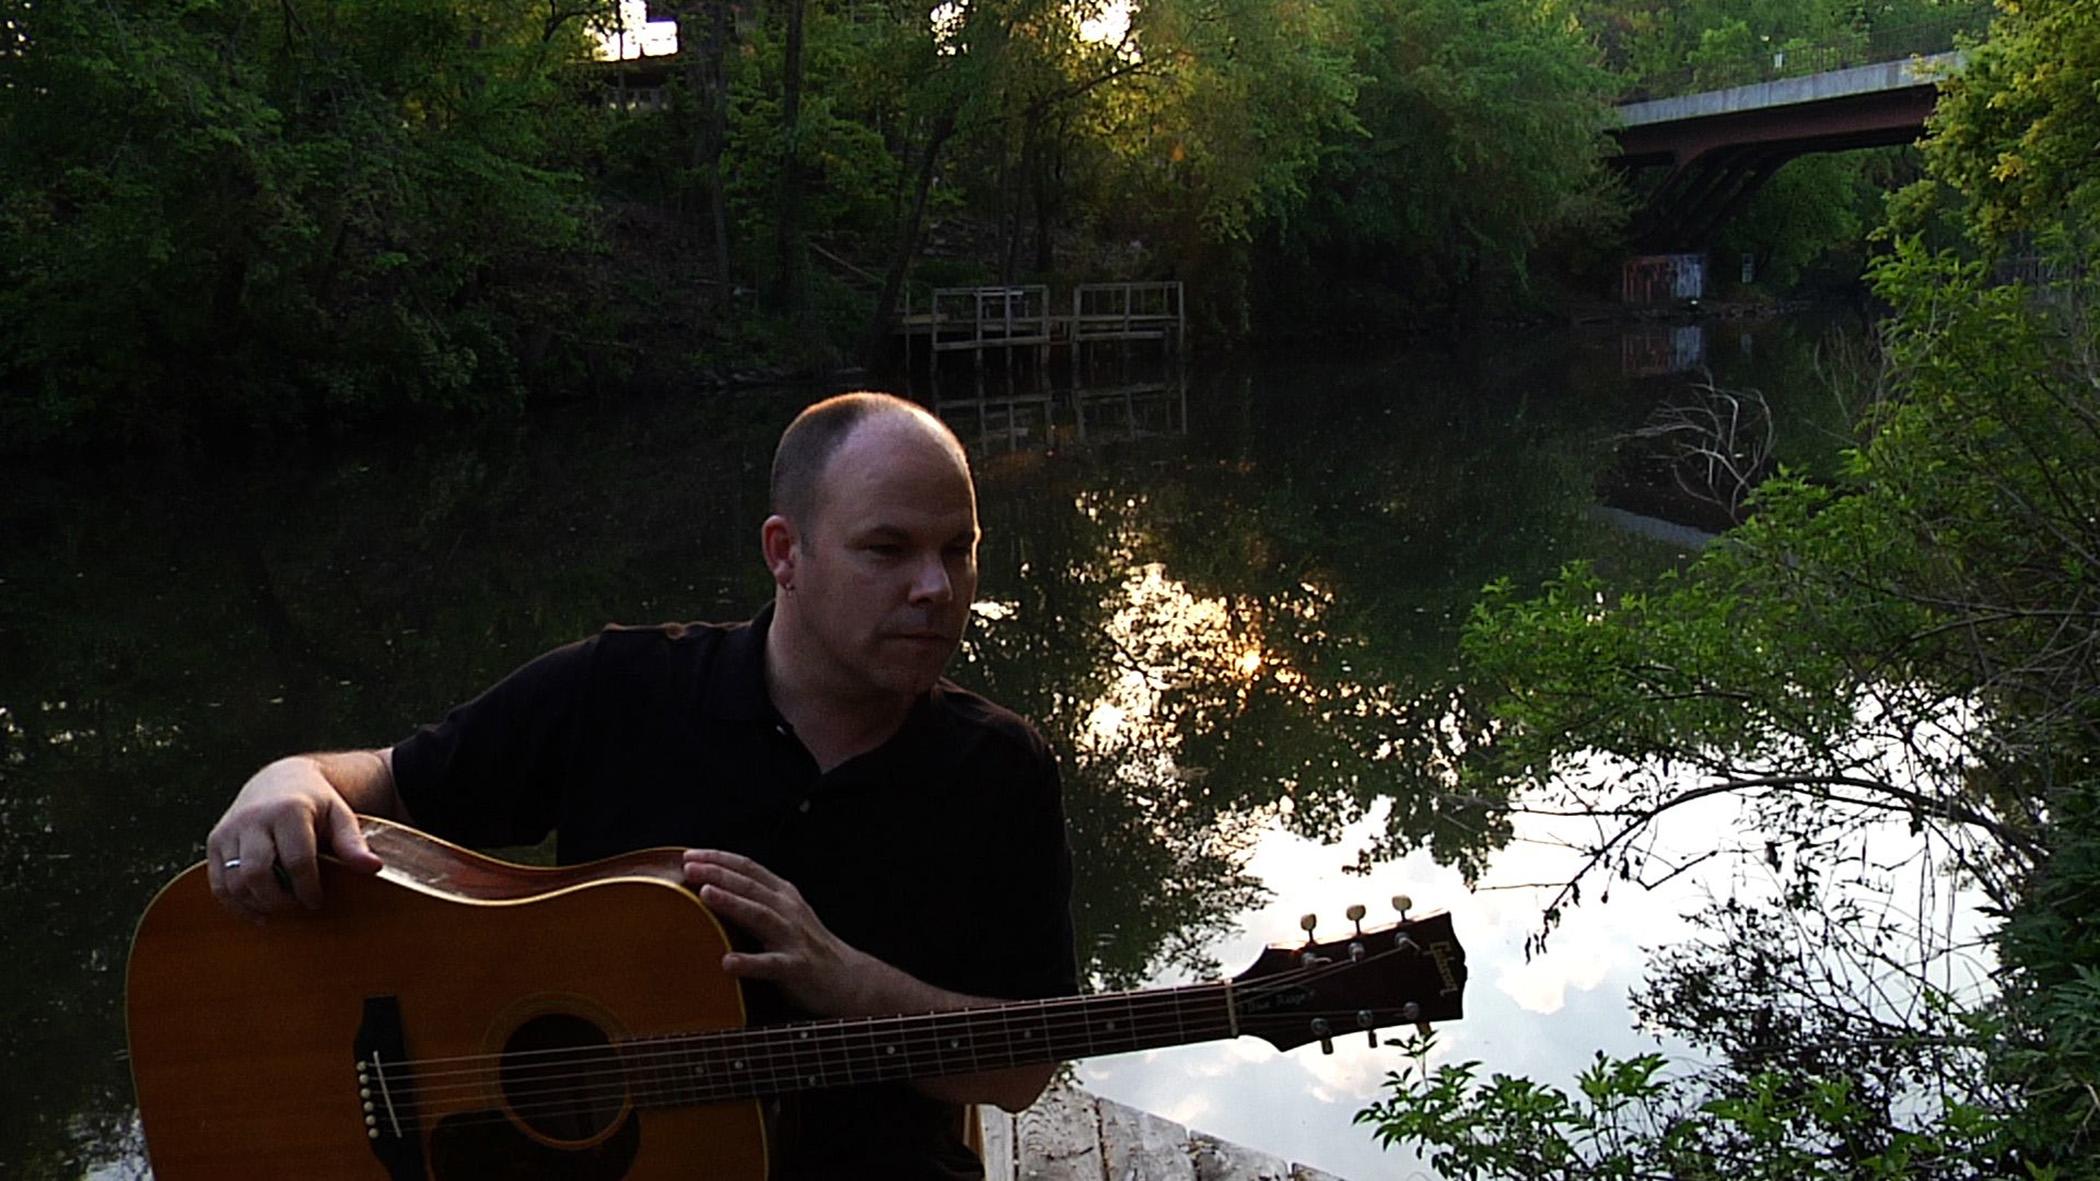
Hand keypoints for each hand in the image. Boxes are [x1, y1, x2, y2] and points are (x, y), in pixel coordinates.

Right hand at [207, 756, 383, 921]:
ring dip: (256, 904)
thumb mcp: (340, 815)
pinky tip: (258, 910)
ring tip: (280, 909)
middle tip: (296, 906)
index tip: (316, 901)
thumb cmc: (315, 802)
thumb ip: (353, 842)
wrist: (278, 781)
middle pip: (257, 872)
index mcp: (289, 810)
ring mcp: (230, 830)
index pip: (296, 860)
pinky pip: (218, 882)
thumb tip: (373, 868)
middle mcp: (254, 818)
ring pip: (234, 880)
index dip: (307, 888)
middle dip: (278, 899)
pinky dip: (235, 903)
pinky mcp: (215, 842)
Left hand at [681, 849, 880, 1016]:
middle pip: (750, 885)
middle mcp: (788, 910)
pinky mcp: (796, 966)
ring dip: (732, 902)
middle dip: (718, 873)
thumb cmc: (807, 947)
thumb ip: (757, 900)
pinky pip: (771, 964)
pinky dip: (749, 962)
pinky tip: (727, 963)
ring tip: (705, 894)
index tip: (690, 854)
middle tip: (689, 866)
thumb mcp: (786, 914)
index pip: (748, 867)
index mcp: (783, 895)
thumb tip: (712, 890)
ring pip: (760, 914)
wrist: (848, 978)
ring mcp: (793, 937)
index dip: (719, 858)